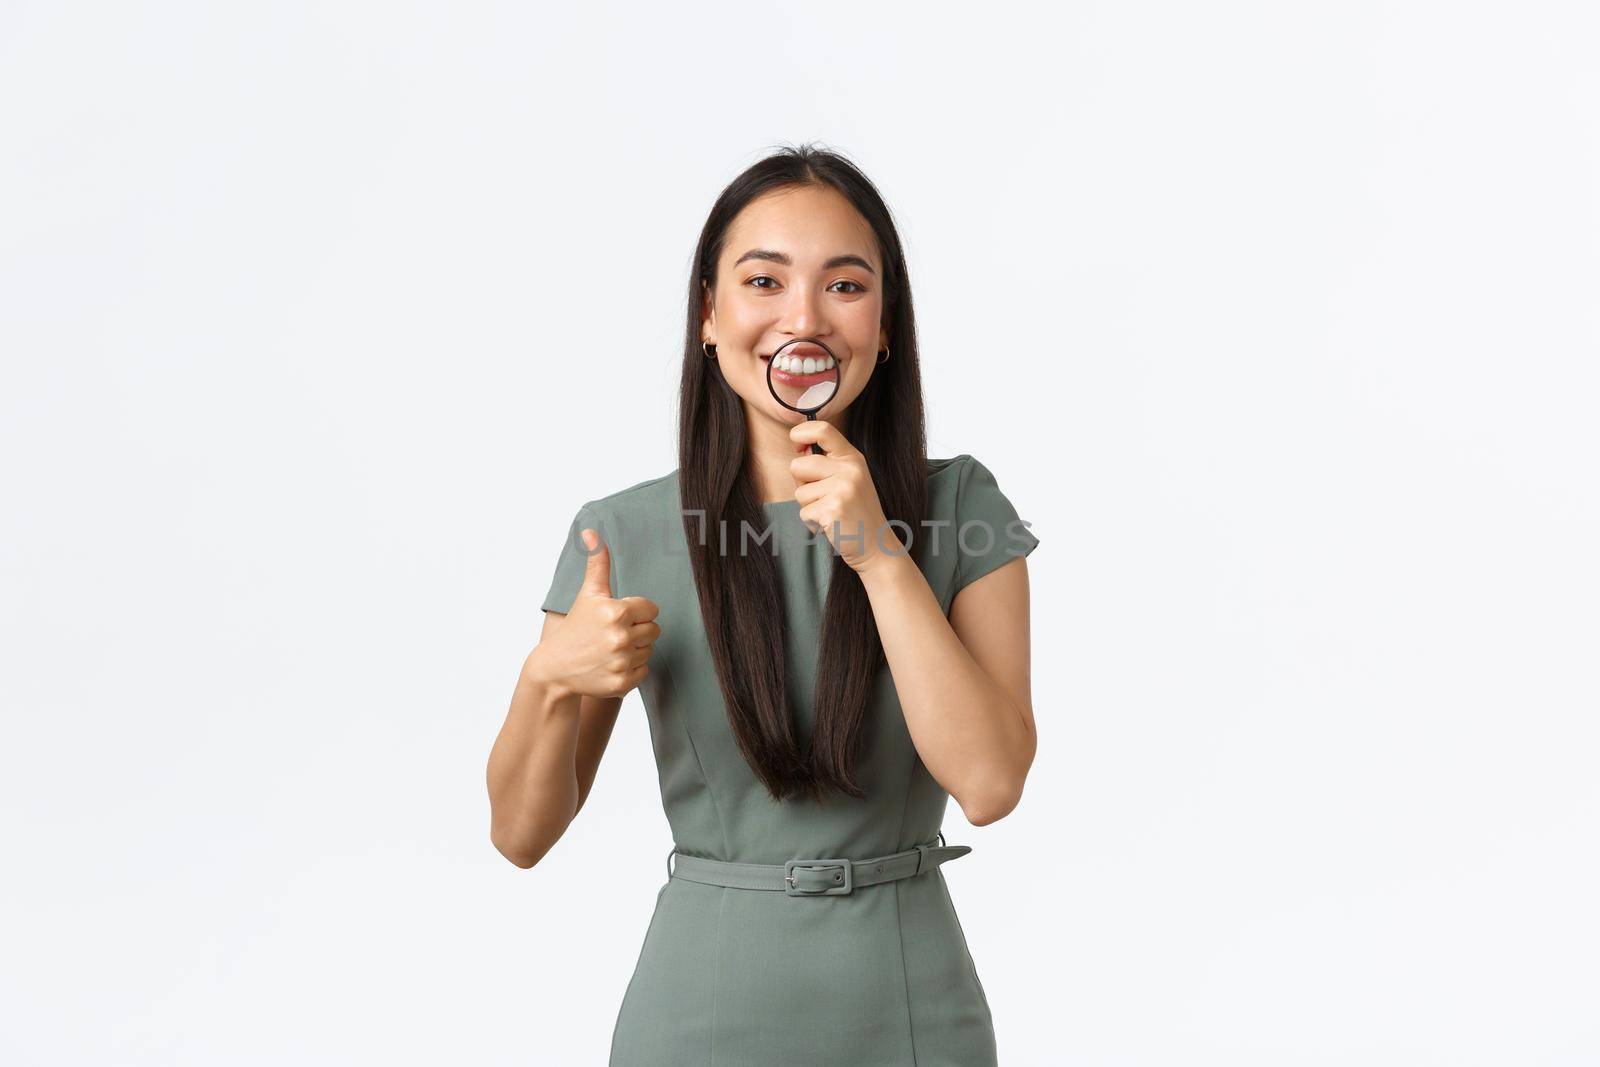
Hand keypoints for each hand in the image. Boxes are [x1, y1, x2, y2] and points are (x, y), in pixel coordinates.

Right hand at [529, 529, 660, 698]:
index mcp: (617, 612)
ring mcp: (621, 662)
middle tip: (614, 633)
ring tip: (611, 649)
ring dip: (635, 650)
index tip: (618, 617)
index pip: (652, 609)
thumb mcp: (588, 594)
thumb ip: (597, 563)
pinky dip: (632, 669)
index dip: (637, 612)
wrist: (555, 667)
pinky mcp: (622, 683)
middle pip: (654, 630)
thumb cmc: (576, 626)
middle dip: (638, 630)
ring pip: (649, 650)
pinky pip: (644, 671)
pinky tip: (612, 664)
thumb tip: (591, 532)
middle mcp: (620, 638)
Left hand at [788, 420, 907, 574]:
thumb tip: (799, 451)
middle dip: (802, 484)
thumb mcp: (850, 479)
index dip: (801, 431)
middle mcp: (849, 470)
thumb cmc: (856, 512)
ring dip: (809, 506)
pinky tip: (831, 524)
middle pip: (798, 465)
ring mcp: (842, 489)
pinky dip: (813, 522)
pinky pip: (804, 513)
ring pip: (799, 493)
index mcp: (852, 458)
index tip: (796, 442)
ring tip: (831, 512)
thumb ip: (827, 463)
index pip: (823, 430)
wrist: (876, 544)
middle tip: (823, 497)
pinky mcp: (832, 509)